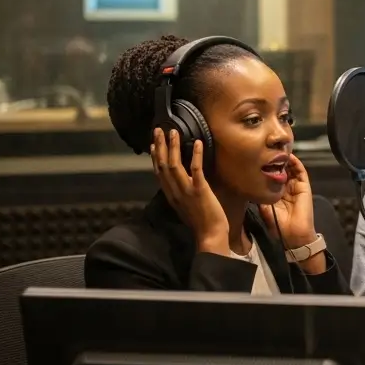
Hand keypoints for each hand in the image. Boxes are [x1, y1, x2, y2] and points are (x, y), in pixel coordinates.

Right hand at [151, 128, 229, 252]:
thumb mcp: (184, 206)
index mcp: (171, 195)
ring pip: (174, 165)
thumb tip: (181, 181)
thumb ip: (180, 193)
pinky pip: (196, 170)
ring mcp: (186, 190)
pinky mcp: (199, 190)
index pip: (159, 173)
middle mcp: (175, 191)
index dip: (155, 157)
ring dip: (173, 147)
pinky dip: (196, 155)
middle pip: (163, 165)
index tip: (154, 144)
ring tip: (173, 132)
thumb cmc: (201, 222)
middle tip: (158, 130)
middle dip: (160, 146)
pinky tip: (198, 143)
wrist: (210, 235)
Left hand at [258, 154, 315, 247]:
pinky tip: (289, 156)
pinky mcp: (304, 186)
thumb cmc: (278, 225)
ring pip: (291, 168)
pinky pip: (300, 171)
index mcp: (276, 193)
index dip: (265, 167)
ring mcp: (295, 186)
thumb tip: (249, 184)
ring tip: (278, 150)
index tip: (257, 158)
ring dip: (285, 159)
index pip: (270, 176)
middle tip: (267, 149)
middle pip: (281, 169)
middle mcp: (285, 188)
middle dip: (275, 160)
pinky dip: (295, 162)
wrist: (294, 234)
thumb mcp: (264, 208)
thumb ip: (259, 196)